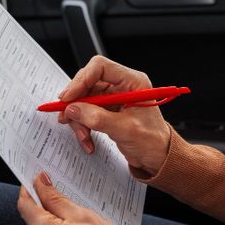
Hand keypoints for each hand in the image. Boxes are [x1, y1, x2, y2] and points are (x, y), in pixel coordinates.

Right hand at [58, 56, 170, 176]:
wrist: (157, 157)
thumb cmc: (152, 141)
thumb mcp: (125, 130)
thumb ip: (98, 118)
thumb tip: (73, 109)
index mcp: (132, 81)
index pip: (100, 68)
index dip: (81, 80)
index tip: (68, 97)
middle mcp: (121, 85)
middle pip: (88, 83)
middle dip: (76, 102)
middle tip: (66, 116)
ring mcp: (113, 97)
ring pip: (83, 99)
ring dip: (78, 119)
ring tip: (83, 135)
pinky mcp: (106, 109)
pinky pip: (86, 112)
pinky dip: (82, 126)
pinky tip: (87, 139)